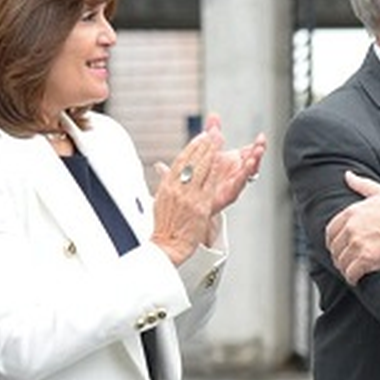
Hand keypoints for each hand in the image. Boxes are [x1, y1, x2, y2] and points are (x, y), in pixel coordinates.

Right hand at [151, 126, 223, 264]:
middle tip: (213, 133)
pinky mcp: (199, 206)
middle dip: (203, 145)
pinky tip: (219, 161)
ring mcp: (188, 197)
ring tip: (218, 140)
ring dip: (210, 153)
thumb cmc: (165, 227)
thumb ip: (164, 182)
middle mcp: (176, 190)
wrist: (167, 246)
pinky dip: (214, 171)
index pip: (180, 162)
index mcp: (166, 187)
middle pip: (191, 161)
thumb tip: (160, 168)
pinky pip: (208, 184)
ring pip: (200, 169)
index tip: (199, 137)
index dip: (191, 148)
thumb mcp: (160, 201)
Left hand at [201, 114, 267, 215]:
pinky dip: (242, 177)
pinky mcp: (229, 194)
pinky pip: (238, 185)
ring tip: (255, 157)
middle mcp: (237, 171)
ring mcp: (235, 183)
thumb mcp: (208, 150)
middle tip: (260, 145)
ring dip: (252, 165)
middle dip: (257, 153)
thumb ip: (213, 133)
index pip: (250, 151)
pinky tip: (244, 170)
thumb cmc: (203, 174)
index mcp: (235, 160)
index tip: (261, 138)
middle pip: (252, 161)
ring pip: (247, 173)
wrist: (193, 198)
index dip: (257, 145)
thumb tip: (214, 116)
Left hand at [325, 171, 379, 284]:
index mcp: (352, 213)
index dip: (334, 241)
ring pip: (341, 262)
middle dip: (340, 256)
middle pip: (335, 248)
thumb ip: (362, 184)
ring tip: (353, 270)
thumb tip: (347, 175)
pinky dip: (353, 278)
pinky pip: (351, 274)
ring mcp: (358, 244)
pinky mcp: (367, 260)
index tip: (340, 247)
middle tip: (348, 260)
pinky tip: (357, 278)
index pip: (331, 231)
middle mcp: (352, 228)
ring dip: (346, 268)